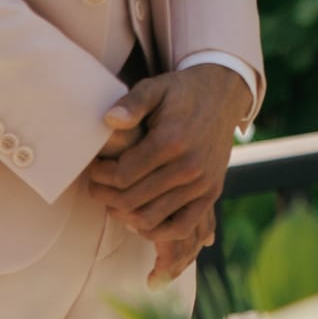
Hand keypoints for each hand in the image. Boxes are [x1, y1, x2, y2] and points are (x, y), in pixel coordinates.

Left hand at [86, 64, 254, 280]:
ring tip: (114, 200)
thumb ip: (132, 103)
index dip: (100, 176)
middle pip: (132, 200)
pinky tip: (139, 219)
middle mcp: (189, 166)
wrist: (223, 96)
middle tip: (96, 185)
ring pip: (150, 218)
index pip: (123, 175)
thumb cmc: (181, 92)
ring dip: (124, 215)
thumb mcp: (155, 87)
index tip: (94, 167)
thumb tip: (110, 121)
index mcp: (171, 140)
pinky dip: (156, 231)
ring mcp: (202, 183)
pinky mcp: (211, 193)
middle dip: (105, 196)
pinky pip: (181, 227)